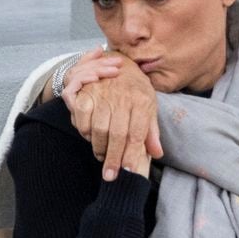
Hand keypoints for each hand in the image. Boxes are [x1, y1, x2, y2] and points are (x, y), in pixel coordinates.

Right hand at [65, 53, 162, 180]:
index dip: (131, 155)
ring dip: (98, 147)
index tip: (127, 174)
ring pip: (98, 128)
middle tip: (110, 175)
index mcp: (142, 102)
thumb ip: (151, 131)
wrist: (122, 62)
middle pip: (117, 134)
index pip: (136, 134)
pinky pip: (82, 117)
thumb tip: (157, 154)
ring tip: (102, 157)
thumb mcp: (150, 107)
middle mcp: (123, 98)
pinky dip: (83, 131)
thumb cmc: (137, 90)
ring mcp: (104, 93)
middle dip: (113, 159)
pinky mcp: (87, 91)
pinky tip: (89, 138)